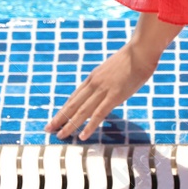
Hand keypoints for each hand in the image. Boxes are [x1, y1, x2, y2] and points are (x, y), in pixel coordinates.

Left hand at [46, 40, 160, 139]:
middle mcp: (93, 84)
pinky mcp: (114, 96)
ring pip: (81, 111)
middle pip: (72, 104)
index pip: (74, 97)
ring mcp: (102, 90)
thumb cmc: (131, 60)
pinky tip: (82, 136)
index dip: (64, 109)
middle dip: (59, 118)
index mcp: (93, 78)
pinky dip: (89, 126)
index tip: (56, 118)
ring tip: (60, 136)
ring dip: (69, 125)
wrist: (140, 53)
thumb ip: (106, 80)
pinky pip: (99, 114)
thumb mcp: (112, 70)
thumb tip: (106, 89)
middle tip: (47, 129)